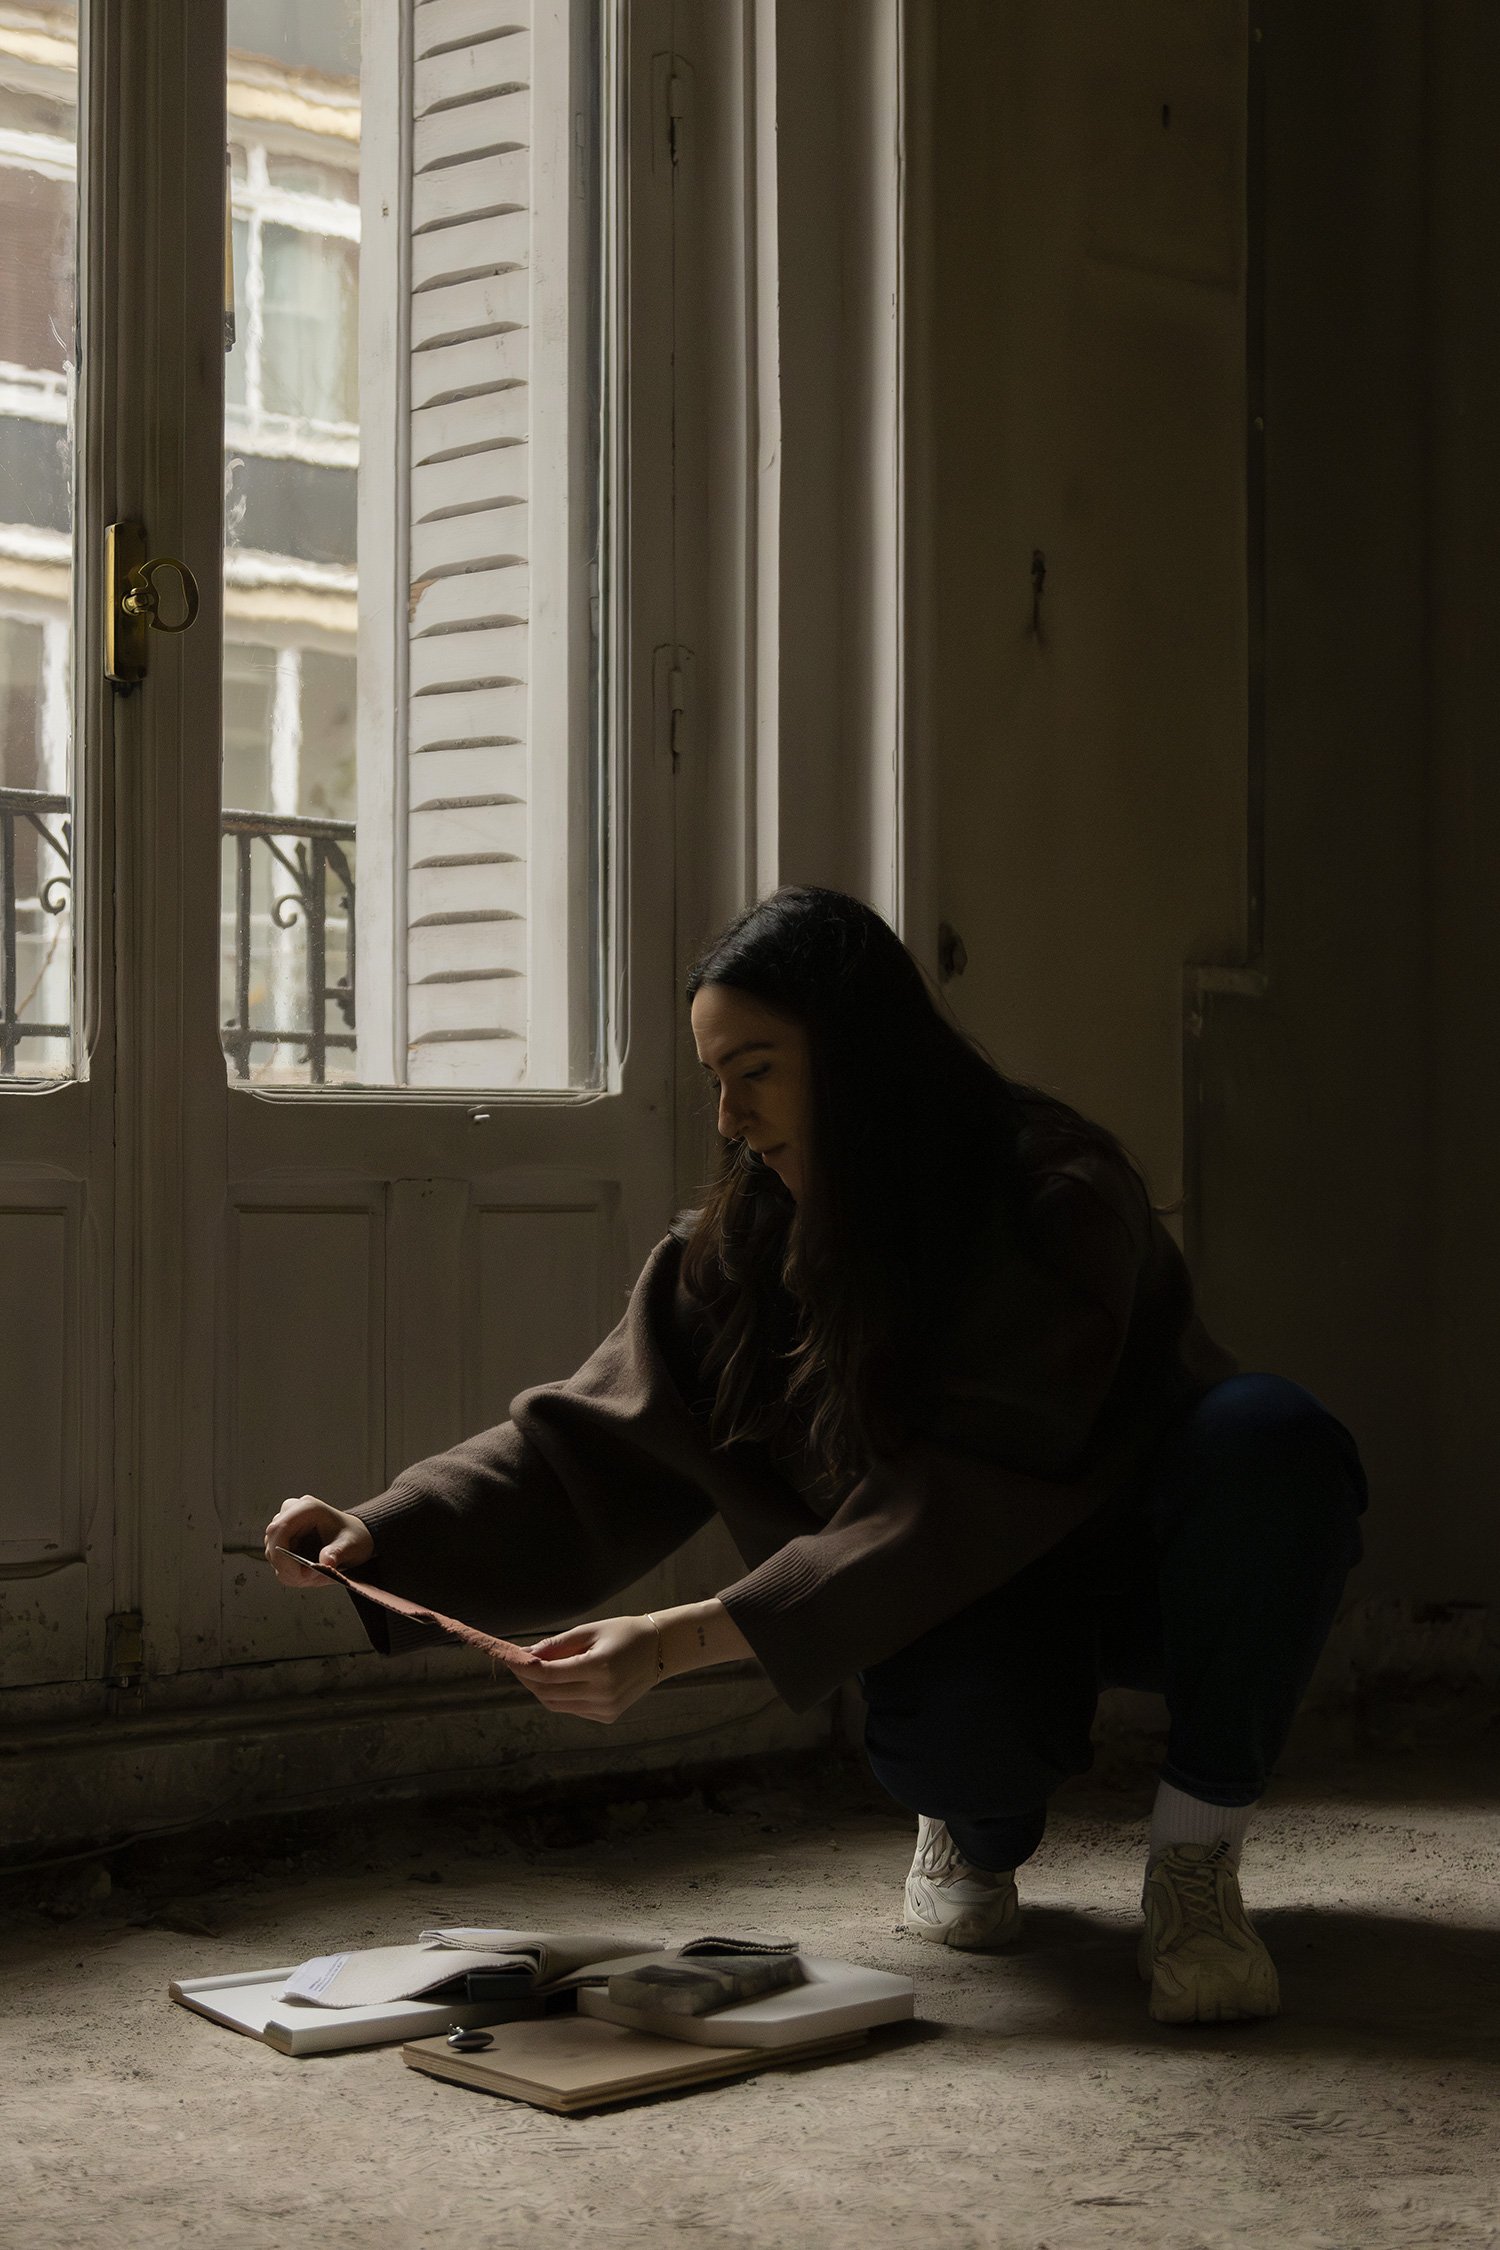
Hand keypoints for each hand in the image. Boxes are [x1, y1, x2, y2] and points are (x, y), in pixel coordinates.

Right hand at [263, 1495, 373, 1587]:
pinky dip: (291, 1572)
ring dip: (291, 1571)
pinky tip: (309, 1573)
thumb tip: (325, 1562)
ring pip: (273, 1555)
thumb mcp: (351, 1545)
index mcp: (307, 1508)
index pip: (279, 1529)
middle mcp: (291, 1513)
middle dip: (289, 1568)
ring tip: (315, 1575)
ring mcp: (285, 1526)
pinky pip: (278, 1560)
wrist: (355, 1536)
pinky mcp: (283, 1538)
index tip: (299, 1574)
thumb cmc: (353, 1535)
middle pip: (272, 1545)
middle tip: (312, 1578)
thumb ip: (337, 1553)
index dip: (282, 1555)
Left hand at [512, 1615, 661, 1724]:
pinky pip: (571, 1708)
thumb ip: (557, 1645)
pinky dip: (558, 1696)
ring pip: (556, 1704)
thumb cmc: (624, 1633)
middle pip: (548, 1693)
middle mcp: (603, 1693)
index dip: (523, 1668)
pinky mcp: (608, 1716)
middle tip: (516, 1663)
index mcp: (600, 1668)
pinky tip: (560, 1680)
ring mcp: (606, 1708)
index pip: (548, 1674)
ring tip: (533, 1670)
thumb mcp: (590, 1630)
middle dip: (527, 1679)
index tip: (507, 1658)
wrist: (661, 1650)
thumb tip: (525, 1655)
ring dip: (540, 1689)